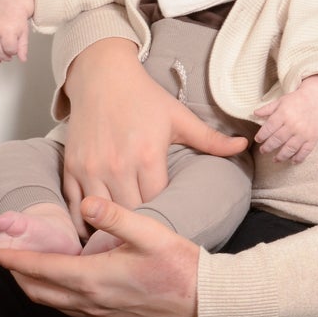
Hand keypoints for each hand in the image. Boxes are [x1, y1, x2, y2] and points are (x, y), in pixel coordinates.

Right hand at [0, 0, 34, 62]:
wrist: (10, 3)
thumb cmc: (17, 17)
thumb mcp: (24, 32)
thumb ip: (23, 47)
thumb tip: (22, 59)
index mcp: (8, 30)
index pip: (9, 49)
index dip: (12, 53)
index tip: (14, 51)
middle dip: (3, 56)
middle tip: (7, 57)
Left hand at [0, 196, 199, 316]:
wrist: (199, 296)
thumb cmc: (176, 263)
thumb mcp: (148, 231)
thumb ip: (115, 216)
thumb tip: (87, 203)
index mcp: (95, 277)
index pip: (43, 270)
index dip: (16, 260)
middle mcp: (91, 299)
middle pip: (38, 290)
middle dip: (16, 274)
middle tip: (2, 255)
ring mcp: (98, 311)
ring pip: (50, 301)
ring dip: (32, 285)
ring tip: (22, 266)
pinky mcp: (107, 314)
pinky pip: (66, 307)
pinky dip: (51, 294)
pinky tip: (57, 281)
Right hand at [61, 38, 249, 237]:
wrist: (103, 75)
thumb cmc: (144, 97)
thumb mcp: (180, 118)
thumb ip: (211, 139)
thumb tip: (246, 145)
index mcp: (149, 156)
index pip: (159, 204)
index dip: (165, 217)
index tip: (170, 225)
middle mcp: (118, 166)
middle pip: (130, 215)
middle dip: (138, 228)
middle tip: (147, 239)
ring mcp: (91, 168)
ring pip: (99, 217)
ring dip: (109, 229)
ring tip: (121, 241)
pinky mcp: (71, 167)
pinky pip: (74, 207)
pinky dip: (83, 221)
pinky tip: (95, 228)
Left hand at [254, 73, 317, 162]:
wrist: (317, 100)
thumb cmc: (296, 101)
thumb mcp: (280, 101)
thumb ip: (267, 109)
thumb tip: (254, 113)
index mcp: (283, 114)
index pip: (269, 128)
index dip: (261, 135)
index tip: (257, 140)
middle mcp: (293, 124)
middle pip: (277, 140)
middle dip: (268, 147)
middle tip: (263, 151)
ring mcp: (303, 133)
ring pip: (290, 149)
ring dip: (281, 156)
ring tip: (275, 159)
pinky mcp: (313, 138)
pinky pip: (305, 152)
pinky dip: (298, 158)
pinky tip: (292, 161)